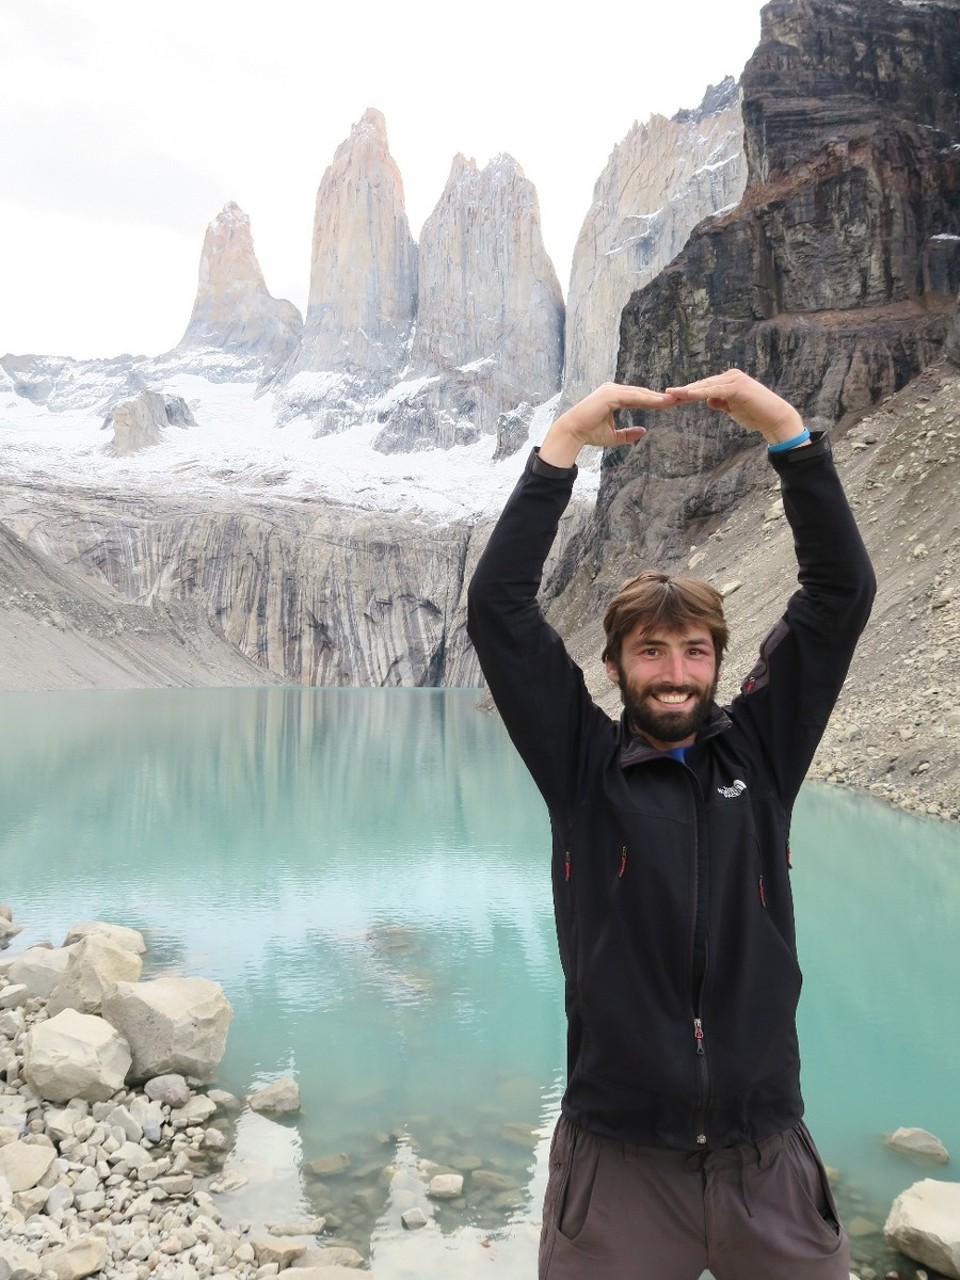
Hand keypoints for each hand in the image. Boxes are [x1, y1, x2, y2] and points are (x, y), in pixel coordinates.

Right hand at [540, 383, 676, 467]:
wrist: (572, 433)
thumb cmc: (589, 434)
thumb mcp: (613, 436)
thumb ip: (628, 434)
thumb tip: (644, 431)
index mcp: (614, 396)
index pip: (638, 398)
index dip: (654, 401)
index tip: (670, 404)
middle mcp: (612, 389)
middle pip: (641, 393)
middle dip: (659, 397)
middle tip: (678, 399)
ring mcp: (611, 390)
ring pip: (639, 393)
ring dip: (657, 397)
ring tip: (673, 400)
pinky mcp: (609, 395)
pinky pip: (633, 397)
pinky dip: (648, 399)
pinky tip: (660, 402)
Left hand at [665, 369, 804, 444]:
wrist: (775, 418)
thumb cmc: (755, 415)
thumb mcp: (733, 409)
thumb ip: (720, 403)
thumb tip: (708, 400)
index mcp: (727, 382)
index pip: (703, 387)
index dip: (687, 394)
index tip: (672, 399)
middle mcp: (730, 377)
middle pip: (702, 385)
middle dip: (684, 392)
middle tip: (665, 395)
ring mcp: (734, 379)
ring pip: (705, 386)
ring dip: (687, 391)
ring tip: (671, 395)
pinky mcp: (737, 386)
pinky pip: (714, 390)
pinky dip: (700, 393)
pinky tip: (687, 396)